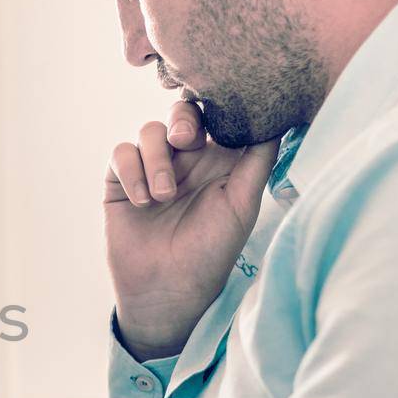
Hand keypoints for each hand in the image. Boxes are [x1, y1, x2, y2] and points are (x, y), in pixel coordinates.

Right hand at [105, 101, 279, 359]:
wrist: (167, 290)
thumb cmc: (212, 251)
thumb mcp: (244, 204)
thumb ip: (258, 159)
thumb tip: (276, 117)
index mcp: (219, 160)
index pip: (216, 116)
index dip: (214, 106)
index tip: (217, 117)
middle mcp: (185, 159)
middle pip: (180, 112)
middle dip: (181, 119)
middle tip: (184, 140)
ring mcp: (151, 168)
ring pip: (148, 131)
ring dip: (156, 160)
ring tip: (164, 197)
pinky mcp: (121, 182)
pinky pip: (121, 154)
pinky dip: (131, 172)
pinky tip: (143, 202)